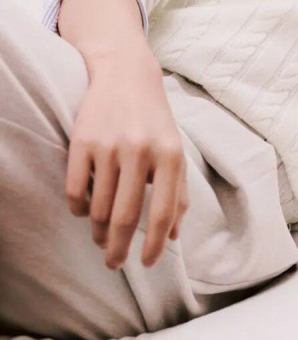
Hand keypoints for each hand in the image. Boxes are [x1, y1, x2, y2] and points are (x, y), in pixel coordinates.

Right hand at [64, 56, 189, 270]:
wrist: (126, 75)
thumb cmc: (155, 121)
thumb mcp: (175, 152)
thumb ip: (179, 193)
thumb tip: (173, 237)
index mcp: (170, 156)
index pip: (162, 213)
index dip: (154, 245)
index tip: (147, 263)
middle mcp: (140, 151)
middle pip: (125, 218)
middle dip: (118, 249)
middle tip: (113, 264)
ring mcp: (109, 146)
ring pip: (98, 209)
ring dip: (97, 231)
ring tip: (101, 236)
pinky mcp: (82, 142)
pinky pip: (75, 191)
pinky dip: (79, 209)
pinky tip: (85, 211)